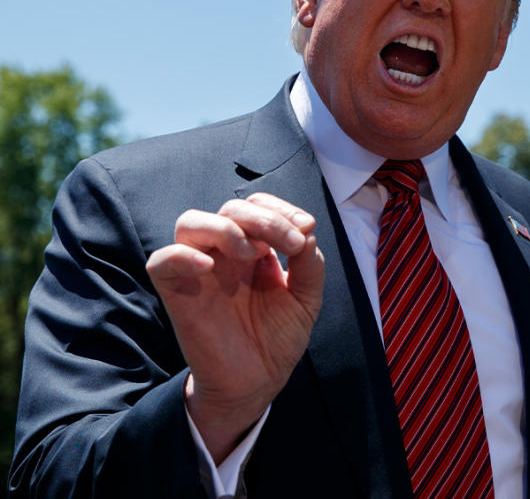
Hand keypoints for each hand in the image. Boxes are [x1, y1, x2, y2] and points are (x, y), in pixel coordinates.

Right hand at [146, 193, 324, 462]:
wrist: (257, 382)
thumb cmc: (278, 338)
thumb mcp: (306, 299)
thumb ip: (309, 264)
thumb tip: (306, 231)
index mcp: (255, 249)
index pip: (257, 206)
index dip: (280, 209)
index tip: (305, 230)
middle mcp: (225, 254)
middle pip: (230, 209)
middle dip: (264, 218)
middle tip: (289, 244)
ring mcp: (199, 270)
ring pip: (191, 222)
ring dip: (225, 228)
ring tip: (252, 253)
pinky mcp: (177, 293)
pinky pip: (162, 260)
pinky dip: (181, 255)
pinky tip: (210, 267)